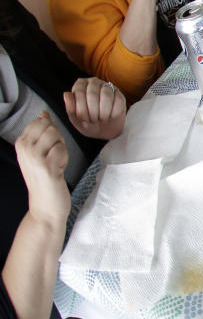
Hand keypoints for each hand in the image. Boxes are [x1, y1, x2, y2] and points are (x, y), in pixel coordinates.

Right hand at [15, 114, 70, 228]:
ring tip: (55, 164)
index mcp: (21, 143)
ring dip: (62, 150)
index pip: (41, 121)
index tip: (47, 150)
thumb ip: (42, 132)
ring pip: (57, 136)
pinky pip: (62, 149)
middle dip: (58, 140)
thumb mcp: (40, 151)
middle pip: (50, 127)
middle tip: (53, 158)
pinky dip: (64, 159)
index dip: (52, 134)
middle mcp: (24, 148)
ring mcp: (33, 157)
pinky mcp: (45, 166)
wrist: (46, 205)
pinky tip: (57, 170)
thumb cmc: (45, 177)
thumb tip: (44, 113)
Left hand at [64, 77, 125, 140]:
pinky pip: (117, 101)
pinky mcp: (119, 95)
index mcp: (80, 86)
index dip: (81, 108)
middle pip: (92, 94)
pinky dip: (112, 113)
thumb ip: (70, 108)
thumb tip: (66, 94)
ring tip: (101, 119)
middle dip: (92, 112)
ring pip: (106, 96)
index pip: (79, 92)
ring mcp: (108, 88)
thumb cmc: (87, 123)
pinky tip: (110, 116)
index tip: (82, 119)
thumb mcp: (75, 120)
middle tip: (92, 120)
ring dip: (103, 113)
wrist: (104, 131)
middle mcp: (94, 83)